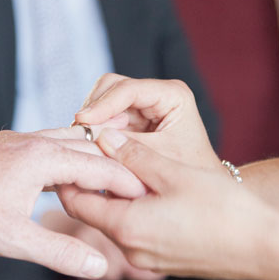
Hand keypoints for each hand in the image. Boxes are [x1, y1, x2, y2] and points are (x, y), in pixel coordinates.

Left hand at [0, 129, 146, 279]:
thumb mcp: (11, 239)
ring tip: (108, 179)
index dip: (127, 179)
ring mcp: (18, 138)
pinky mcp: (4, 143)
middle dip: (115, 164)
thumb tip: (98, 267)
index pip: (99, 165)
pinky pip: (48, 141)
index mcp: (42, 158)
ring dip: (90, 157)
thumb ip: (58, 253)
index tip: (150, 193)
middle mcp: (34, 140)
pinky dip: (67, 155)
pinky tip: (64, 175)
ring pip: (67, 140)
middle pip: (88, 146)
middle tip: (138, 185)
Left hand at [58, 130, 275, 279]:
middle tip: (92, 150)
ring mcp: (147, 260)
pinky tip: (147, 187)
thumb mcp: (174, 172)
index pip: (75, 200)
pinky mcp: (164, 261)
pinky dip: (132, 209)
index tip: (70, 149)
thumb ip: (134, 155)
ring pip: (116, 221)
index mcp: (126, 227)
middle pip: (93, 211)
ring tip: (120, 163)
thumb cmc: (222, 209)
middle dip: (90, 182)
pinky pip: (136, 232)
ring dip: (114, 195)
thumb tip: (103, 137)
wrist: (263, 248)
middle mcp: (130, 250)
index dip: (68, 173)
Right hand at [73, 74, 219, 170]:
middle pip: (112, 86)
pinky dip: (94, 127)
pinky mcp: (130, 118)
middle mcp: (156, 93)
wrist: (199, 192)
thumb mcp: (158, 159)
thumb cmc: (188, 174)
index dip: (103, 104)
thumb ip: (126, 147)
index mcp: (173, 95)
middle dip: (94, 108)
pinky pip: (104, 115)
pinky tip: (88, 144)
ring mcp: (142, 104)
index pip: (129, 89)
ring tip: (83, 140)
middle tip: (79, 132)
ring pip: (103, 98)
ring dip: (92, 118)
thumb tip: (89, 137)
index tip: (82, 121)